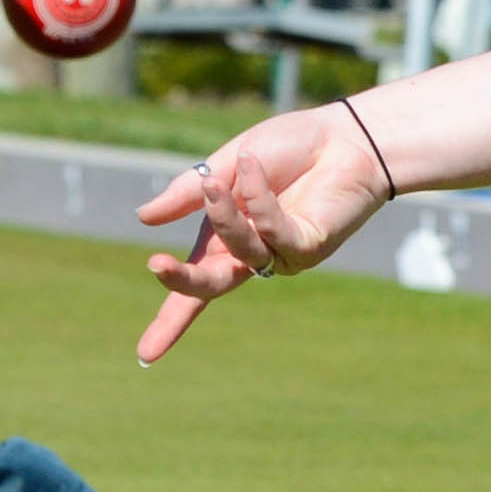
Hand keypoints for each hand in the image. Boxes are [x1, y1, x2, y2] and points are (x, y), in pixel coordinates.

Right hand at [131, 103, 393, 361]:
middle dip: (183, 282)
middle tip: (157, 266)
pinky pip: (273, 231)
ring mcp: (283, 253)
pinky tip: (252, 166)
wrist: (347, 136)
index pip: (194, 287)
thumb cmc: (289, 148)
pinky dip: (259, 200)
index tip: (145, 356)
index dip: (170, 321)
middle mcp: (253, 252)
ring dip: (223, 216)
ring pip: (242, 251)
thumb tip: (143, 217)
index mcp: (226, 238)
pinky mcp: (310, 245)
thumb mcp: (225, 165)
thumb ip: (188, 193)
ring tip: (213, 183)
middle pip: (212, 286)